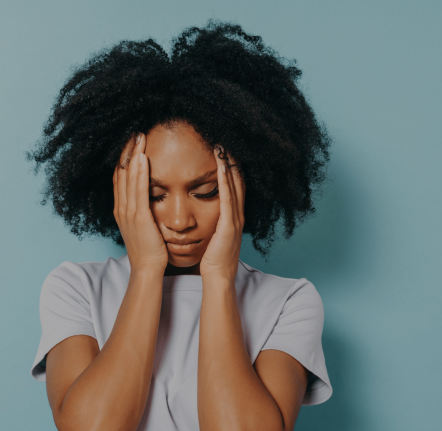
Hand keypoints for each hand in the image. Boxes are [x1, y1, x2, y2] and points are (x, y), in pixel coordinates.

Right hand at [113, 133, 167, 273]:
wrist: (147, 270)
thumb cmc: (149, 251)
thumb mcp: (142, 227)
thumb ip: (142, 212)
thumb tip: (148, 200)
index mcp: (122, 210)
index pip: (120, 178)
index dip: (124, 159)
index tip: (131, 143)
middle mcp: (121, 208)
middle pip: (121, 173)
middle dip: (127, 152)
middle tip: (134, 132)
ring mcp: (128, 212)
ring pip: (128, 177)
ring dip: (133, 155)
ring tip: (139, 137)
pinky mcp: (139, 216)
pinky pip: (139, 189)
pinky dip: (140, 172)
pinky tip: (143, 158)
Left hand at [199, 147, 244, 280]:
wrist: (218, 277)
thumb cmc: (213, 258)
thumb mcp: (214, 234)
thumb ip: (213, 220)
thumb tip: (203, 209)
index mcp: (232, 216)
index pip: (234, 186)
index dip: (230, 168)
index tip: (223, 150)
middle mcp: (237, 214)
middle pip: (238, 181)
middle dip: (232, 161)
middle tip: (226, 141)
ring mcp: (235, 219)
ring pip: (235, 186)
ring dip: (230, 166)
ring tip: (224, 147)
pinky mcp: (228, 225)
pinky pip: (227, 198)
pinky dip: (226, 182)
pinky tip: (222, 168)